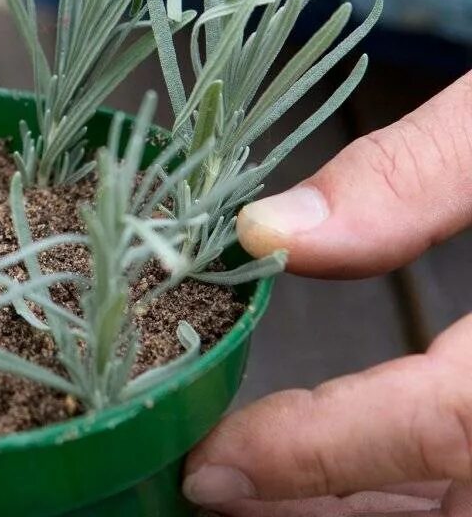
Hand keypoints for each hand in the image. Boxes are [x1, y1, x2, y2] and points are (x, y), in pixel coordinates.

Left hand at [184, 73, 471, 514]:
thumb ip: (409, 176)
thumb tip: (266, 232)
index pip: (452, 423)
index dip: (323, 454)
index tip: (213, 466)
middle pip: (462, 495)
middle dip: (327, 503)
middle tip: (214, 487)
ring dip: (366, 509)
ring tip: (259, 489)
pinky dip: (422, 490)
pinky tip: (350, 477)